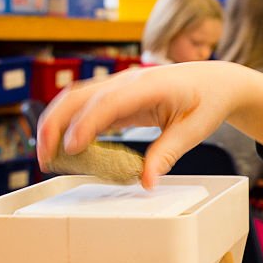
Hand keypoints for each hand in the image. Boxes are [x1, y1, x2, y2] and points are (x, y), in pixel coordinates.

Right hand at [37, 61, 262, 188]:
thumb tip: (147, 182)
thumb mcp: (194, 130)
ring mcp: (119, 84)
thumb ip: (167, 153)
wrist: (216, 81)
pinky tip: (64, 147)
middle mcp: (128, 80)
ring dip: (56, 123)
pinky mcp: (117, 93)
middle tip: (45, 158)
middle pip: (79, 96)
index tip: (71, 149)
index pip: (109, 102)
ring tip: (47, 156)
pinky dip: (69, 122)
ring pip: (75, 98)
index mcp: (150, 85)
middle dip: (56, 124)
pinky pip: (85, 105)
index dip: (86, 124)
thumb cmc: (207, 101)